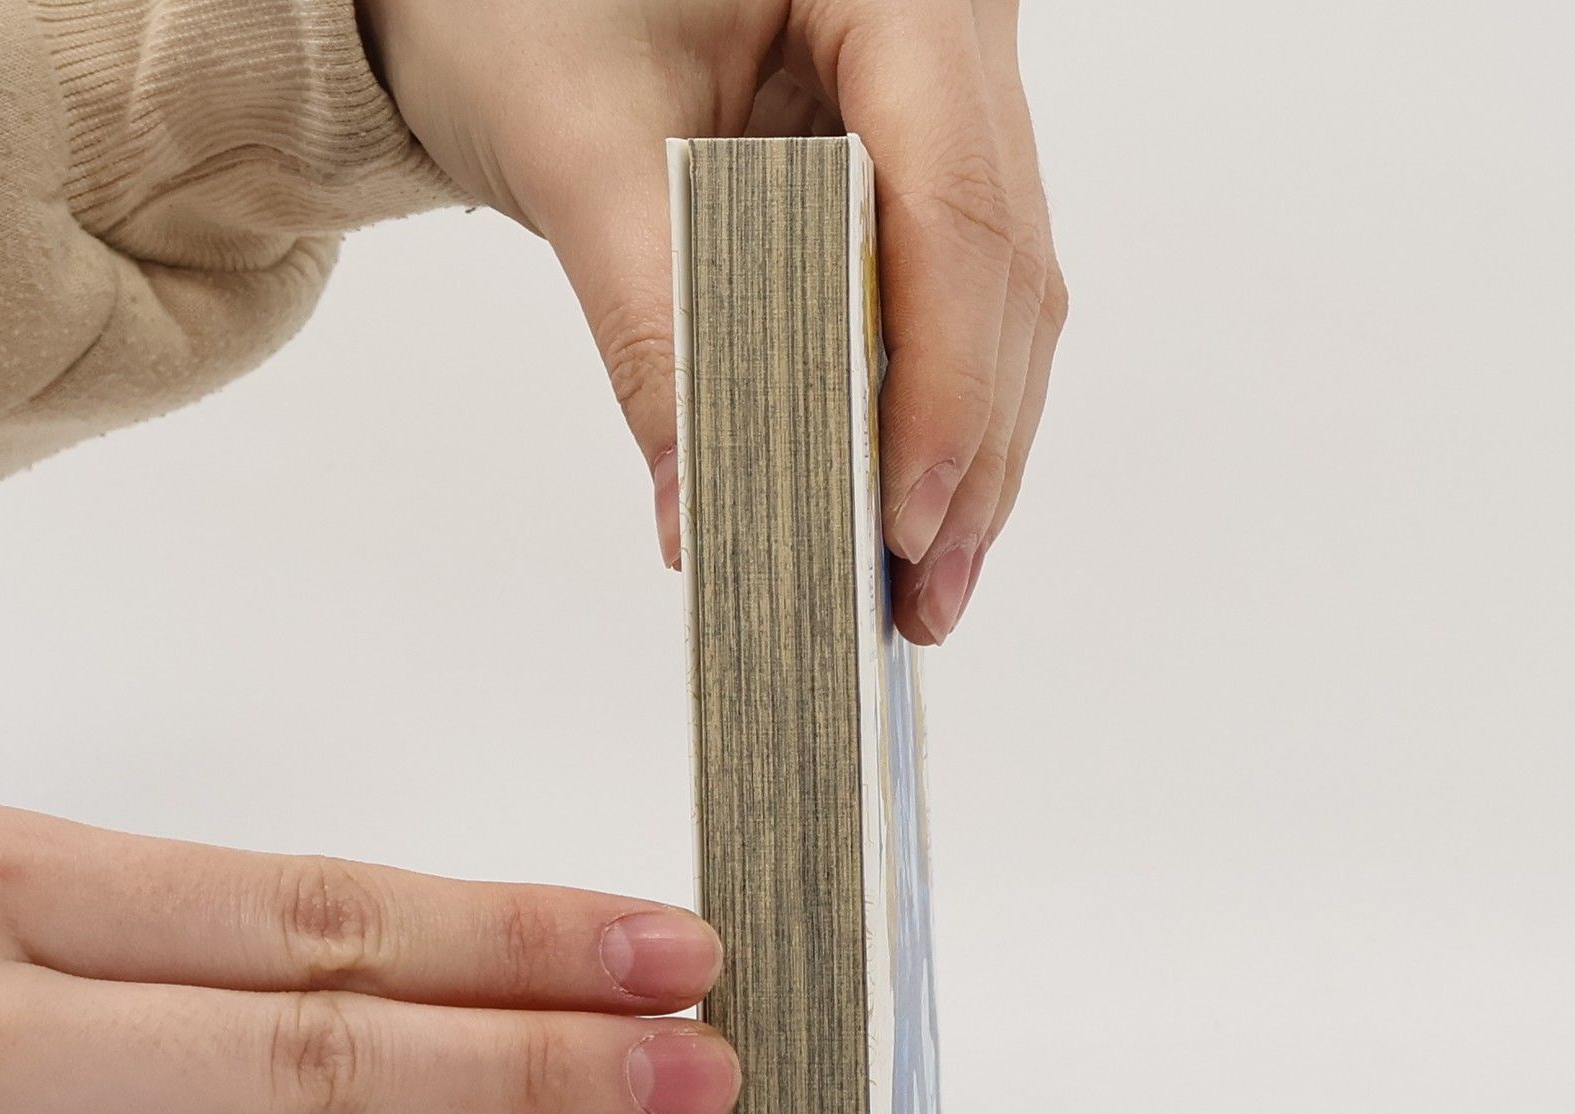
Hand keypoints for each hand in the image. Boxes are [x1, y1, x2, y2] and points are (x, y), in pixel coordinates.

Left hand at [361, 0, 1064, 643]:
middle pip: (999, 267)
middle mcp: (952, 27)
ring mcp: (951, 90)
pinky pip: (955, 292)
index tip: (900, 518)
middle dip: (965, 447)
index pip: (953, 206)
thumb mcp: (576, 147)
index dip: (942, 381)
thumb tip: (703, 513)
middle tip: (923, 596)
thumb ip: (650, 326)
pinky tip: (908, 502)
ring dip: (963, 446)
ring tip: (922, 584)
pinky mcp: (919, 156)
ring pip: (998, 293)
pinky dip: (930, 403)